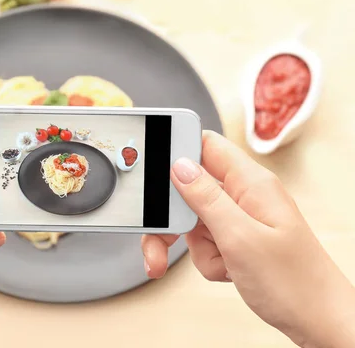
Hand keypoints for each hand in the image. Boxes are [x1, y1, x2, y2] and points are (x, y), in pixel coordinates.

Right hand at [142, 131, 354, 347]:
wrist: (316, 321)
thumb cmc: (294, 283)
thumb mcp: (240, 238)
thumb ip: (206, 199)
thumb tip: (178, 166)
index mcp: (251, 183)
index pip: (206, 146)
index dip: (176, 151)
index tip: (151, 171)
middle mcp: (244, 196)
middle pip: (190, 189)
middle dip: (173, 217)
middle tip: (160, 240)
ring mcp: (240, 218)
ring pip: (193, 219)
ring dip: (194, 246)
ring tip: (214, 264)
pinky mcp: (237, 239)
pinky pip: (205, 242)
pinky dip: (208, 259)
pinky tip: (227, 271)